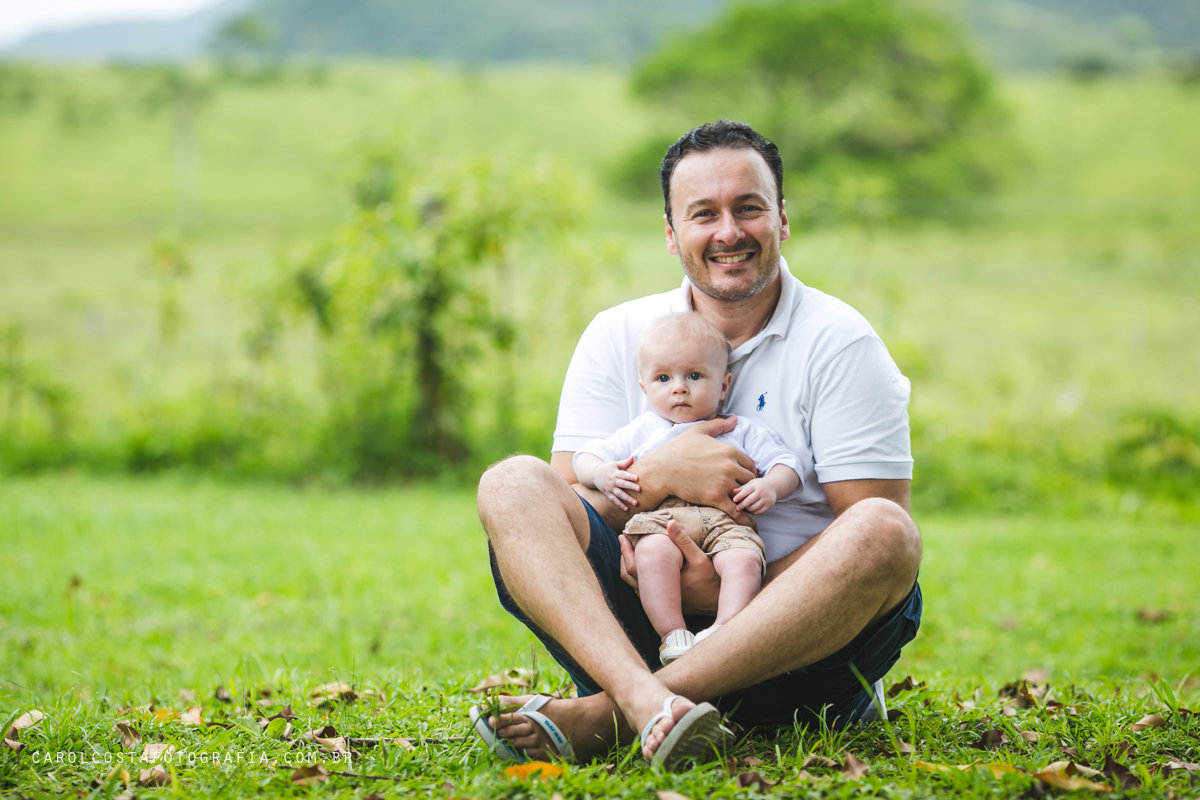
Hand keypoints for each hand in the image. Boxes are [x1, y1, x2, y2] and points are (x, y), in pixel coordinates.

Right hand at [594, 456, 639, 511]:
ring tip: (636, 503)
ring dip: (627, 498)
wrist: (594, 474)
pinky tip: (626, 509)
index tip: (637, 478)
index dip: (630, 476)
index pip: (624, 474)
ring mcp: (610, 488)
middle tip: (639, 489)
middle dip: (631, 487)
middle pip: (623, 484)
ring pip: (619, 494)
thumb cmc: (607, 468)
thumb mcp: (614, 464)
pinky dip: (620, 505)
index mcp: (615, 473)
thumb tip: (633, 457)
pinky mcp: (608, 494)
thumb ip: (624, 462)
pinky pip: (614, 500)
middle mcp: (613, 481)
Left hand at [620, 521, 718, 613]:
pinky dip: (638, 574)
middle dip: (624, 555)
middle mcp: (656, 592)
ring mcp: (658, 598)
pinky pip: (642, 587)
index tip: (623, 535)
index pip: (635, 566)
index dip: (626, 550)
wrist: (716, 601)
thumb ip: (683, 541)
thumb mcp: (699, 558)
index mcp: (660, 581)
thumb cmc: (708, 580)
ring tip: (628, 550)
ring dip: (629, 565)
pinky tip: (642, 562)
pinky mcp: (663, 600)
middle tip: (621, 539)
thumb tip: (669, 522)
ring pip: (634, 582)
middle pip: (630, 574)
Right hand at [631, 418, 756, 524]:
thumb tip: (735, 419)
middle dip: (747, 486)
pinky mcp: (715, 497)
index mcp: (729, 451)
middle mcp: (730, 466)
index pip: (750, 465)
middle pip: (750, 480)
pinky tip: (744, 520)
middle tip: (743, 493)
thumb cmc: (678, 449)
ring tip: (742, 505)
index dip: (748, 472)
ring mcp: (723, 482)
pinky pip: (736, 510)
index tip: (743, 479)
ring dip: (744, 500)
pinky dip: (742, 516)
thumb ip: (718, 425)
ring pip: (744, 494)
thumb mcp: (698, 432)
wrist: (662, 469)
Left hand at [733, 477, 775, 514]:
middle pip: (750, 500)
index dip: (739, 496)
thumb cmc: (759, 485)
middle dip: (742, 505)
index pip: (746, 491)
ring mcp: (766, 499)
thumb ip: (742, 488)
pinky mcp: (769, 505)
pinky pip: (760, 511)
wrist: (773, 487)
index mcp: (756, 485)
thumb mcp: (751, 483)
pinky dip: (754, 512)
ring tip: (744, 508)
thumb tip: (733, 491)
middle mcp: (762, 492)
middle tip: (737, 509)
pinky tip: (751, 510)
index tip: (734, 500)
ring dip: (748, 509)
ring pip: (754, 507)